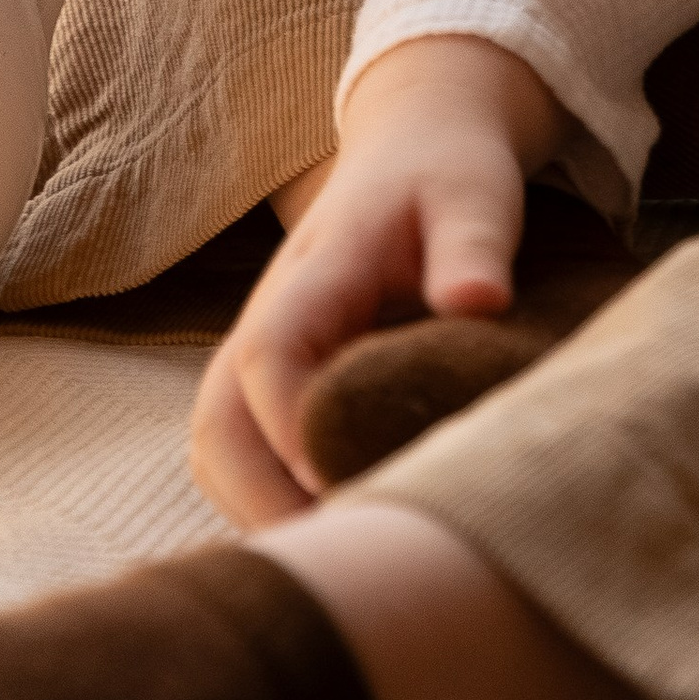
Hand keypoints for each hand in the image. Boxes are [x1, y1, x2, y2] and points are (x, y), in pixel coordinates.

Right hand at [191, 35, 567, 528]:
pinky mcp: (270, 377)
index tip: (338, 477)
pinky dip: (264, 499)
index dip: (293, 423)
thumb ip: (474, 246)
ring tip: (332, 555)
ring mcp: (260, 347)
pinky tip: (326, 527)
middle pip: (218, 422)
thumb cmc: (448, 176)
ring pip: (218, 448)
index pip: (273, 353)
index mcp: (317, 271)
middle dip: (260, 499)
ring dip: (256, 509)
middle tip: (337, 552)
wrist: (417, 144)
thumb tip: (480, 302)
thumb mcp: (475, 194)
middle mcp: (269, 314)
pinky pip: (241, 452)